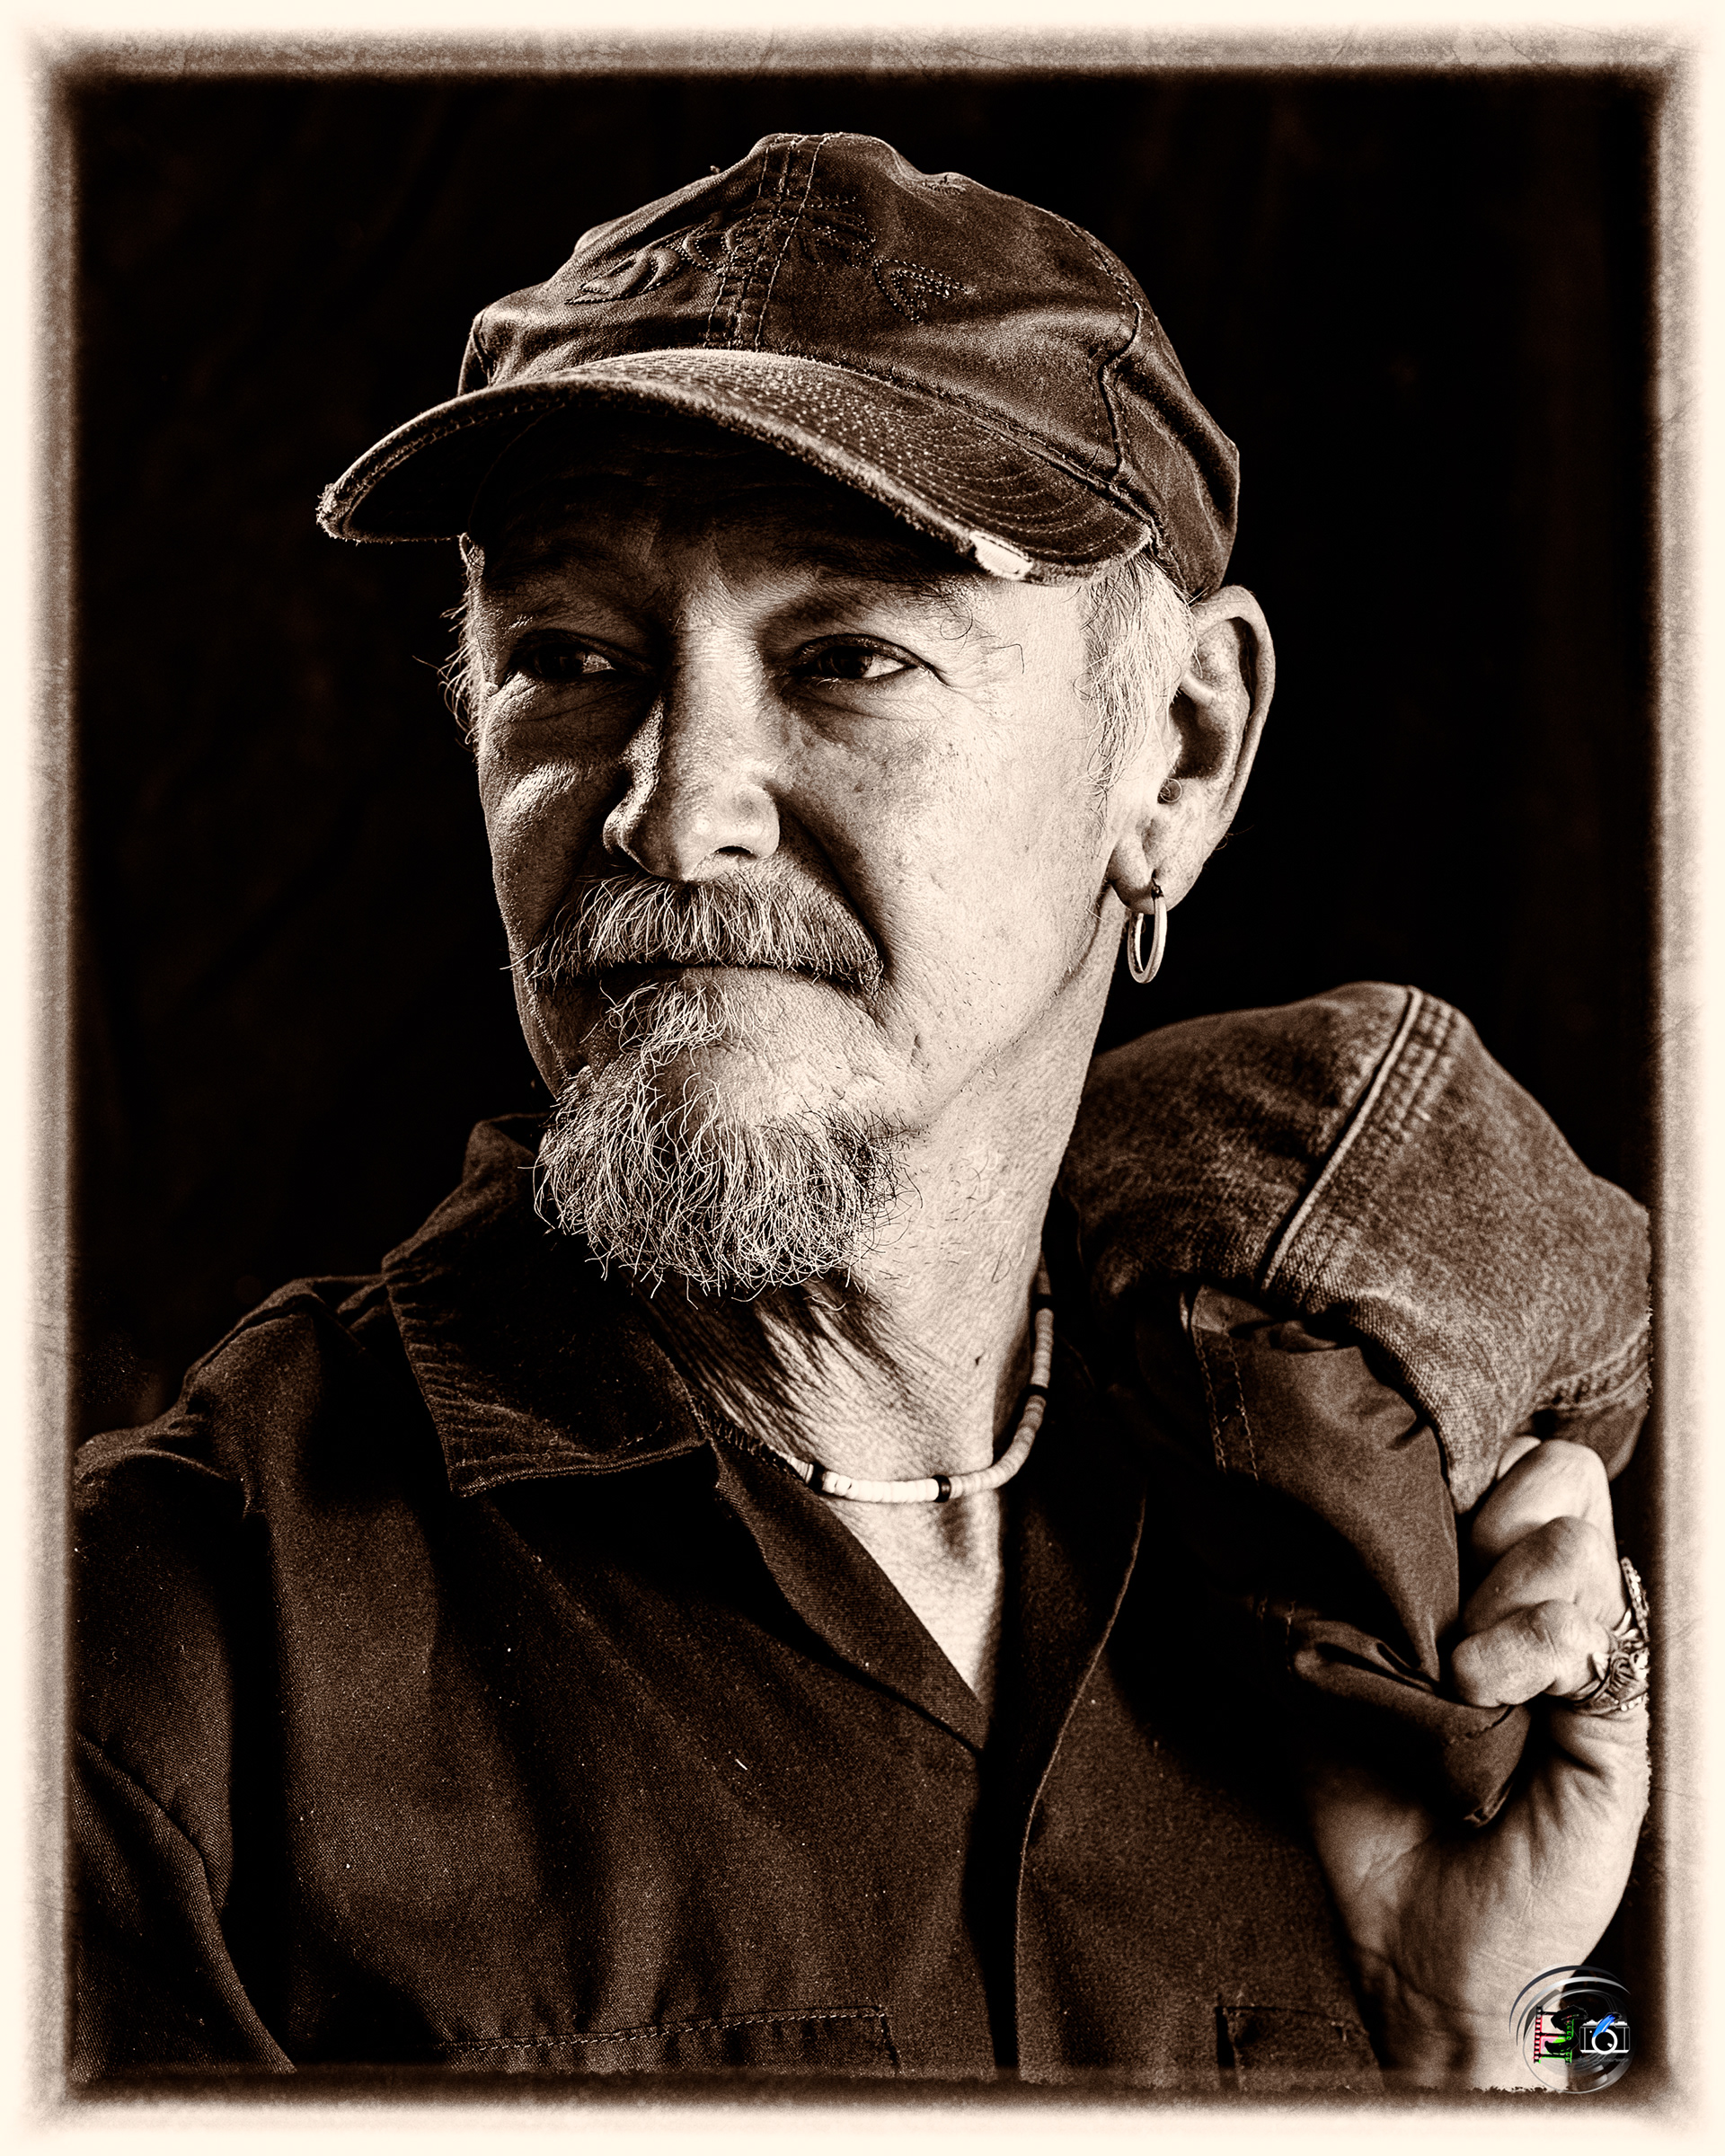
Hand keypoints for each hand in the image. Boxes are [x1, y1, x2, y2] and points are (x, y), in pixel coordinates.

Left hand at [1302, 1438, 1649, 2087]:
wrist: (1412, 1940)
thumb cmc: (1367, 1802)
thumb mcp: (1330, 1664)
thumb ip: (1338, 1576)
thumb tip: (1306, 1490)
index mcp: (1494, 1580)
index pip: (1519, 1456)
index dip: (1463, 1464)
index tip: (1407, 1522)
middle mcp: (1553, 1608)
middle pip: (1560, 1471)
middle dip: (1486, 1510)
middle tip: (1437, 1595)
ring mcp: (1592, 1665)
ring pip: (1571, 1545)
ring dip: (1493, 1598)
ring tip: (1451, 1670)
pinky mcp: (1619, 1728)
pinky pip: (1589, 1637)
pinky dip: (1523, 1649)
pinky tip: (1478, 1691)